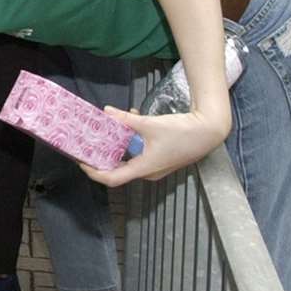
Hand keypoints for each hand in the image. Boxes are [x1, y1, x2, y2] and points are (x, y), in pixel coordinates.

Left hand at [80, 105, 229, 187]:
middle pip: (118, 170)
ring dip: (117, 145)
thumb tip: (106, 111)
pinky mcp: (161, 158)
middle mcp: (148, 172)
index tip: (81, 162)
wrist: (209, 131)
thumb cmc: (182, 132)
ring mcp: (156, 167)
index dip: (94, 172)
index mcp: (144, 168)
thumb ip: (126, 119)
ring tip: (106, 130)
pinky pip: (140, 153)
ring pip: (129, 159)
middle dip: (102, 157)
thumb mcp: (150, 124)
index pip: (112, 178)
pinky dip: (131, 140)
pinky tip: (131, 119)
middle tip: (87, 145)